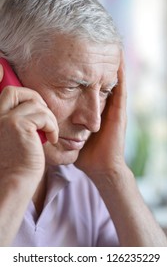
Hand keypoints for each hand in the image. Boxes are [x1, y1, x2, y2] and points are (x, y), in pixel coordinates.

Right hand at [0, 65, 57, 184]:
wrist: (12, 183)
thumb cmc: (16, 166)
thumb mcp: (14, 141)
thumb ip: (19, 124)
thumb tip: (37, 111)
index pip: (6, 94)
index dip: (20, 92)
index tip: (35, 104)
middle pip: (17, 91)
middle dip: (35, 99)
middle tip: (45, 118)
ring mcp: (5, 119)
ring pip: (35, 103)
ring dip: (48, 117)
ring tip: (50, 133)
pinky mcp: (18, 126)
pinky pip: (44, 115)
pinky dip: (52, 126)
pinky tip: (51, 140)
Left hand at [75, 54, 126, 178]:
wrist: (101, 166)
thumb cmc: (86, 153)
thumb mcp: (72, 133)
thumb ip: (64, 123)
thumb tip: (49, 115)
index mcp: (95, 110)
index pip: (91, 87)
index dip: (87, 72)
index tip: (78, 58)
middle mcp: (106, 106)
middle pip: (102, 80)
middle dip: (98, 64)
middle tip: (93, 45)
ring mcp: (114, 108)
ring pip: (113, 80)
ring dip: (111, 64)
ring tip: (107, 46)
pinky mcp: (119, 111)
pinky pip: (121, 89)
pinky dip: (120, 74)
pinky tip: (118, 60)